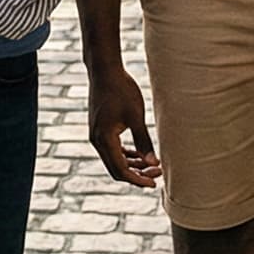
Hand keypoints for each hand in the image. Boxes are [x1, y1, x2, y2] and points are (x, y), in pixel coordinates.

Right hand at [87, 61, 161, 187]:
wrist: (105, 71)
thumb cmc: (121, 90)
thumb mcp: (136, 117)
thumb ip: (144, 142)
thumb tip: (154, 163)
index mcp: (105, 140)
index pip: (121, 170)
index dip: (138, 180)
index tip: (154, 183)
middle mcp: (97, 141)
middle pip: (116, 169)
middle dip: (137, 174)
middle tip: (157, 173)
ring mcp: (97, 135)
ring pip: (114, 160)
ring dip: (132, 165)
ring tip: (152, 164)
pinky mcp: (99, 129)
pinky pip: (112, 150)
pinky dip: (125, 155)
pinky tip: (140, 154)